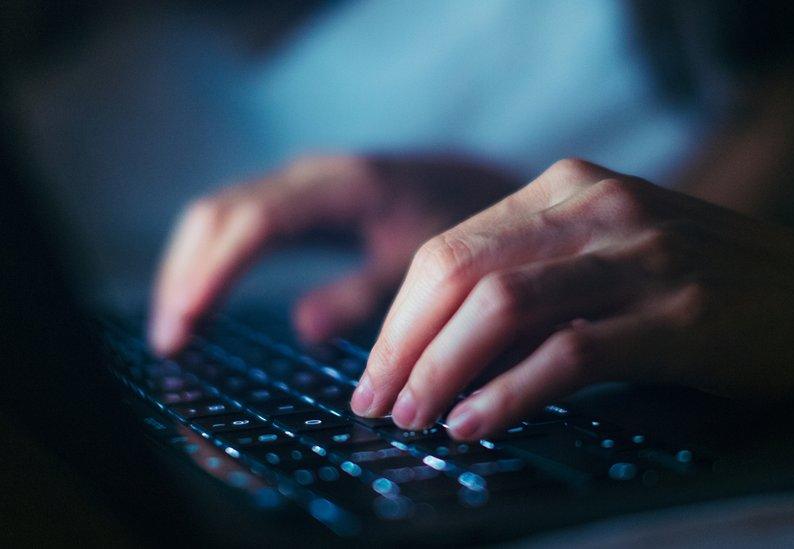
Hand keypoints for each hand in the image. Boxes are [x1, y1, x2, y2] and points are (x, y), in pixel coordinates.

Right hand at [149, 155, 516, 355]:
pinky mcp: (293, 198)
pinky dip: (208, 260)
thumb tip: (302, 327)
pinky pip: (232, 222)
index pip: (256, 222)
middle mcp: (308, 175)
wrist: (473, 184)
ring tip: (173, 333)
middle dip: (185, 275)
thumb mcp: (420, 266)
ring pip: (216, 215)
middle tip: (169, 343)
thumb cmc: (455, 224)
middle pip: (219, 214)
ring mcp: (296, 182)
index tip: (186, 318)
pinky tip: (199, 302)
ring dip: (187, 269)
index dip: (215, 269)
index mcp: (342, 187)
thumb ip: (366, 296)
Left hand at [351, 158, 793, 439]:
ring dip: (440, 368)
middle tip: (377, 404)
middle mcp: (598, 207)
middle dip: (403, 345)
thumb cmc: (711, 281)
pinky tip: (474, 425)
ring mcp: (641, 255)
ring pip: (502, 304)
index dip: (399, 314)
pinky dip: (509, 392)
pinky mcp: (679, 313)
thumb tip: (442, 343)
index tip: (377, 370)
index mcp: (570, 186)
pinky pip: (569, 351)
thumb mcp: (613, 252)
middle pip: (460, 271)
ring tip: (414, 420)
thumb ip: (537, 278)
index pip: (451, 246)